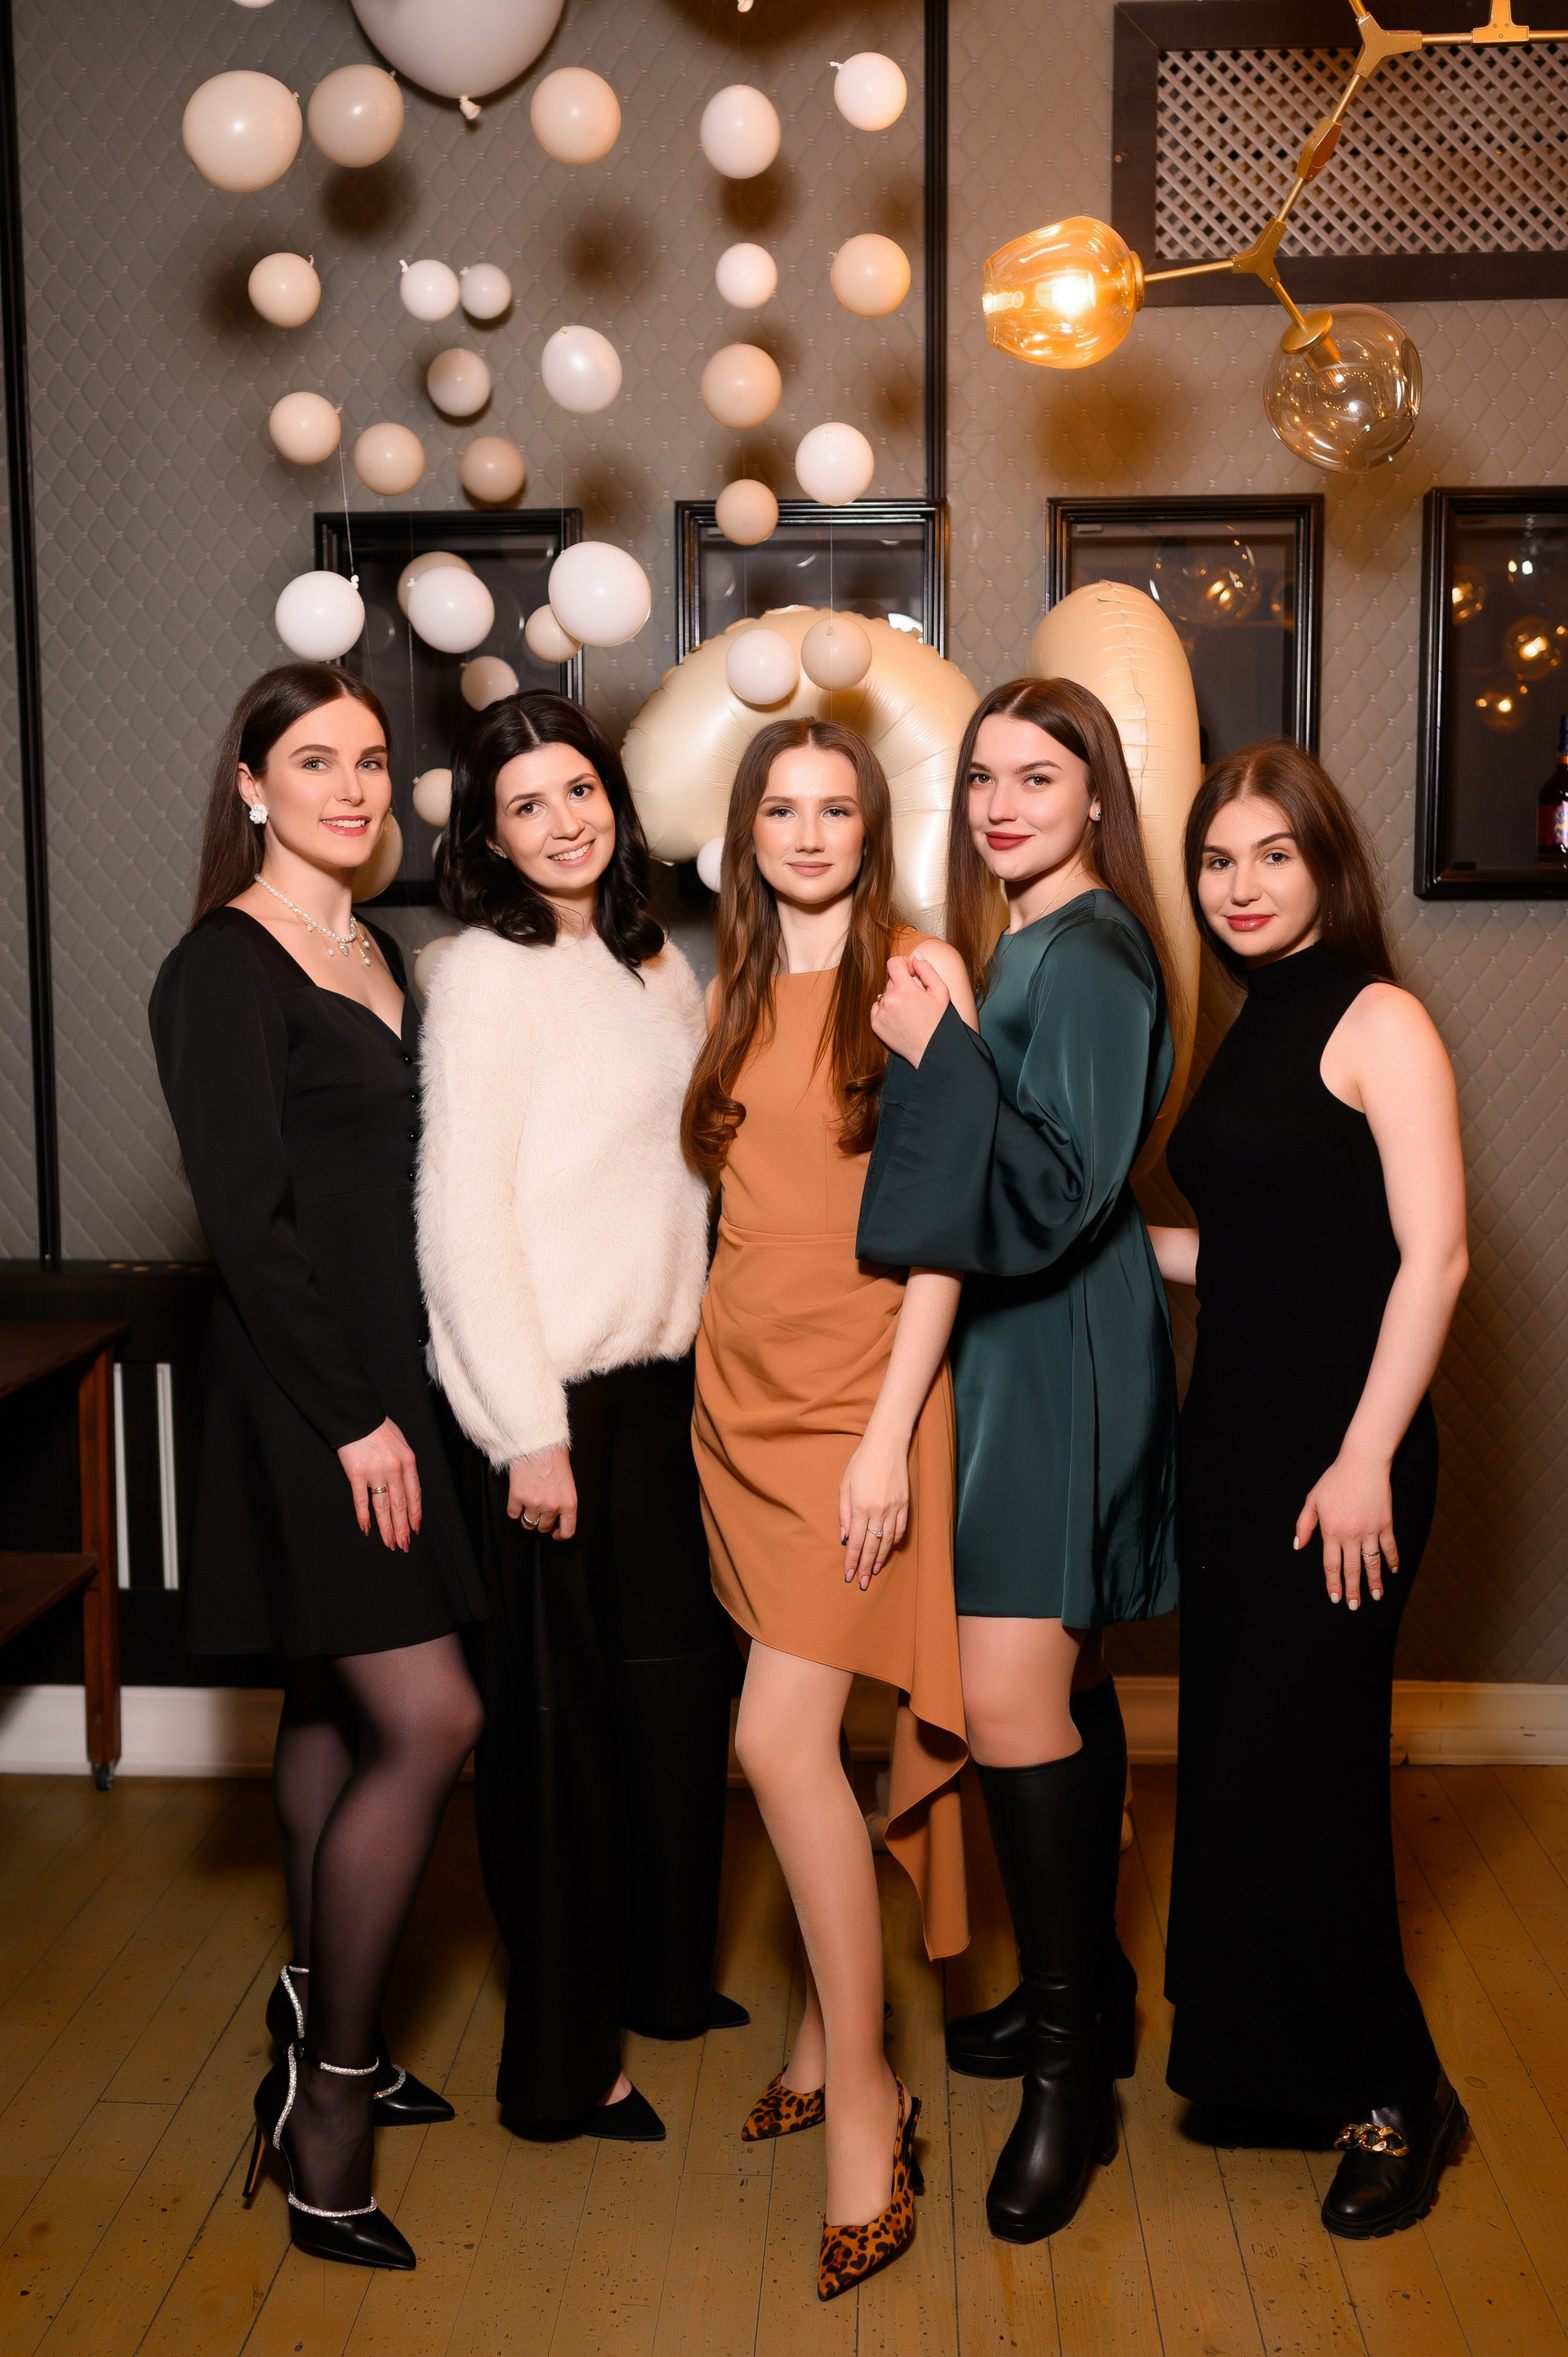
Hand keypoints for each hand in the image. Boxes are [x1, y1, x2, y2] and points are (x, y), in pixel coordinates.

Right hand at [339, 1419, 421, 1551]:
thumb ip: (404, 1465)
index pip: (414, 1494)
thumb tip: (406, 1486)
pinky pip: (361, 1500)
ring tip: (390, 1543)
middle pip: (400, 1504)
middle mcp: (394, 1469)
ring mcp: (376, 1472)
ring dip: (387, 1527)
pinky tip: (367, 1529)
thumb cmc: (379, 1429)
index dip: (415, 1514)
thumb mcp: (401, 1443)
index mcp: (408, 1462)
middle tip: (404, 1545)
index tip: (416, 1530)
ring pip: (383, 1506)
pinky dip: (364, 1516)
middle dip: (403, 1527)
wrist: (358, 1417)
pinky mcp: (357, 1474)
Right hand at [507, 1444, 576, 1540]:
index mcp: (569, 1503)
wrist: (539, 1444)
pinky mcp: (517, 1497)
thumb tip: (558, 1517)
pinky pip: (513, 1514)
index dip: (558, 1535)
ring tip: (527, 1504)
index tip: (553, 1532)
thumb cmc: (555, 1459)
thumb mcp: (568, 1483)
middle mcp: (552, 1507)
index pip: (567, 1532)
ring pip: (527, 1523)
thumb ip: (564, 1502)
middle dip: (540, 1521)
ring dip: (527, 1516)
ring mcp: (534, 1503)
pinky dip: (514, 1509)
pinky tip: (517, 1499)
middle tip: (538, 1510)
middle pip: (543, 1527)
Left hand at [838, 1419, 909, 1589]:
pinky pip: (901, 1530)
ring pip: (887, 1541)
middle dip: (865, 1567)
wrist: (886, 1445)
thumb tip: (844, 1538)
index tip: (849, 1576)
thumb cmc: (861, 1463)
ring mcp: (894, 1508)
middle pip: (871, 1546)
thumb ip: (844, 1513)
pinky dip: (894, 1542)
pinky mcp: (905, 1504)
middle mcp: (879, 1511)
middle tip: (862, 1583)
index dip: (852, 1561)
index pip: (855, 1542)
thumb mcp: (844, 1486)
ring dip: (880, 1558)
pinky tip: (888, 1550)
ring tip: (873, 1571)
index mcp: (861, 1507)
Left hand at [870, 950, 950, 1067]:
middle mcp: (889, 1000)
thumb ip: (927, 970)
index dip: (903, 964)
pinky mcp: (876, 1024)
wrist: (930, 1051)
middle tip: (916, 998)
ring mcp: (880, 1013)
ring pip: (884, 994)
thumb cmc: (939, 1023)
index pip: (893, 963)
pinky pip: (877, 1007)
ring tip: (909, 1011)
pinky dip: (886, 1009)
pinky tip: (900, 1018)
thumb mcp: (941, 993)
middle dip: (902, 984)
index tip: (911, 973)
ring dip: (894, 997)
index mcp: (905, 990)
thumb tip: (915, 956)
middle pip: (890, 980)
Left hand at [1294, 1446, 1397, 1607]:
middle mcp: (1351, 1535)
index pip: (1331, 1565)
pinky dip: (1392, 1560)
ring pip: (1372, 1563)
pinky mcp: (1386, 1524)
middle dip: (1353, 1590)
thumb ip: (1304, 1524)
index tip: (1336, 1597)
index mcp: (1331, 1531)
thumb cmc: (1335, 1480)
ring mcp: (1370, 1531)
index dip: (1333, 1583)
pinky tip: (1393, 1571)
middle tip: (1353, 1606)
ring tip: (1376, 1597)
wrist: (1362, 1464)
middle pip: (1352, 1569)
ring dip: (1374, 1582)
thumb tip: (1299, 1546)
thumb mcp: (1313, 1500)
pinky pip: (1390, 1548)